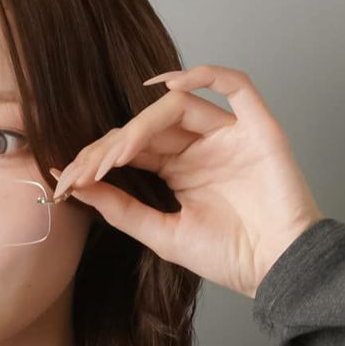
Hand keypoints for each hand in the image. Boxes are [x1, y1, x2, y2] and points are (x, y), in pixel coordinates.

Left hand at [50, 63, 326, 298]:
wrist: (277, 269)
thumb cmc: (230, 258)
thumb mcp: (163, 234)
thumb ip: (122, 209)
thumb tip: (78, 186)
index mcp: (179, 171)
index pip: (132, 149)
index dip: (98, 160)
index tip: (67, 181)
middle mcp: (201, 147)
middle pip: (148, 126)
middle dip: (112, 145)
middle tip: (84, 169)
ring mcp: (229, 135)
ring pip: (179, 107)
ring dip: (142, 124)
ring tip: (118, 153)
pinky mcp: (257, 128)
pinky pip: (234, 85)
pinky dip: (204, 75)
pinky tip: (168, 89)